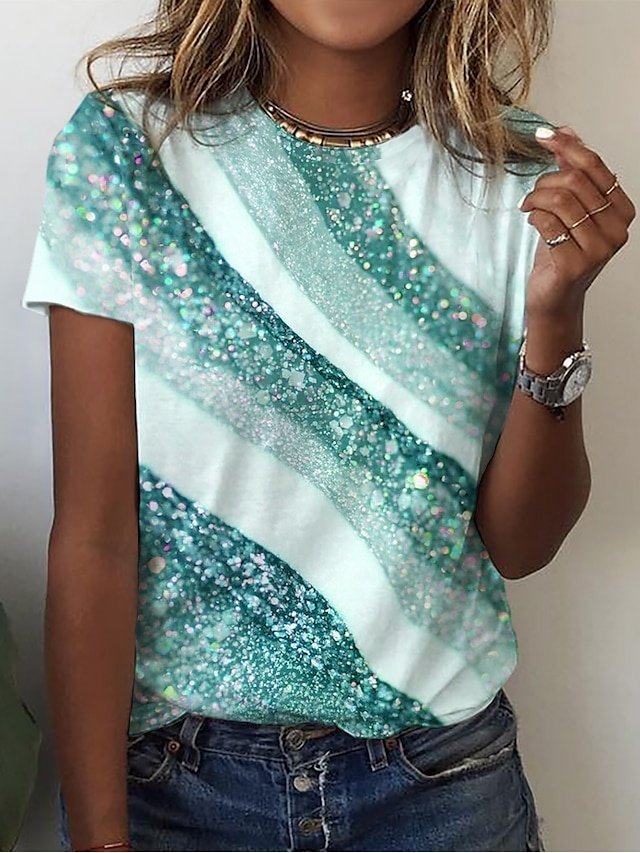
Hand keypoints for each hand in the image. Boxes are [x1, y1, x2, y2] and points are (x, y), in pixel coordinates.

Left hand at [519, 125, 635, 319]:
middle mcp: (617, 229)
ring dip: (536, 198)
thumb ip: (571, 171)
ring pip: (561, 200)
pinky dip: (534, 217)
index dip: (567, 146)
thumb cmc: (561, 252)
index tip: (543, 135)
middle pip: (575, 181)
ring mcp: (599, 249)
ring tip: (528, 207)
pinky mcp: (576, 264)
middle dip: (545, 181)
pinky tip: (531, 222)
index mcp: (621, 210)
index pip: (595, 166)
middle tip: (532, 194)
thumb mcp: (569, 208)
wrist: (554, 297)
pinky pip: (548, 223)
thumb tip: (567, 131)